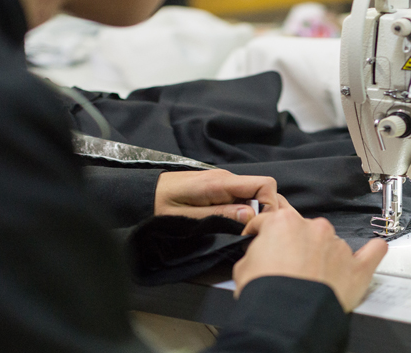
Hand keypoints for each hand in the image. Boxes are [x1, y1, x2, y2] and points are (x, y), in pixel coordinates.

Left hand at [154, 169, 278, 223]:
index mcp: (220, 182)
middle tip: (248, 233)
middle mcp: (226, 178)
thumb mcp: (187, 216)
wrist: (141, 192)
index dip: (269, 204)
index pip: (264, 184)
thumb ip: (220, 215)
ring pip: (251, 196)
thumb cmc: (159, 204)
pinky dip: (240, 212)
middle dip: (261, 212)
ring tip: (237, 231)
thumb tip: (251, 215)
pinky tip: (228, 224)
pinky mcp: (218, 188)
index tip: (259, 225)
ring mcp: (222, 182)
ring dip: (250, 214)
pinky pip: (239, 198)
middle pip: (261, 191)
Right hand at [234, 209, 387, 312]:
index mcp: (283, 222)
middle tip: (287, 268)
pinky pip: (372, 252)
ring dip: (323, 255)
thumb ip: (255, 252)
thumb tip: (259, 255)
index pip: (269, 221)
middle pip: (303, 231)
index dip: (262, 234)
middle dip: (295, 246)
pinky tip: (370, 251)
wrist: (288, 319)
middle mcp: (314, 228)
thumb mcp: (243, 267)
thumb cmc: (267, 294)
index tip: (261, 242)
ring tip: (313, 278)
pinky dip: (371, 252)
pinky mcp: (357, 267)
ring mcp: (338, 246)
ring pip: (331, 243)